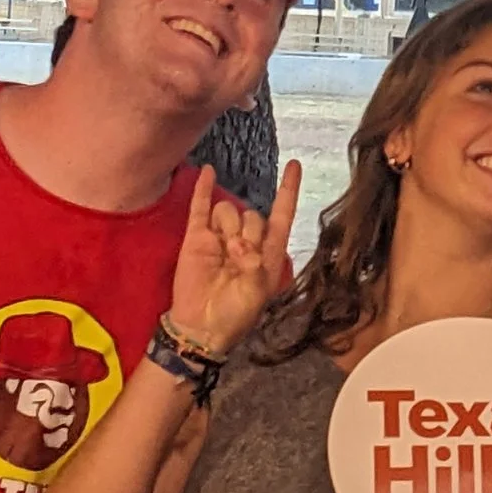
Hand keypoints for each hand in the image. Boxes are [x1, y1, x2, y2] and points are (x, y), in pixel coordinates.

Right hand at [167, 161, 299, 357]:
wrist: (200, 328)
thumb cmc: (234, 315)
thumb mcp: (256, 293)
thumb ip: (255, 266)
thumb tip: (237, 245)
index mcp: (267, 253)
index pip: (281, 215)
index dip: (288, 191)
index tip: (295, 165)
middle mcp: (246, 242)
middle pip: (252, 215)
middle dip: (248, 231)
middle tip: (236, 258)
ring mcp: (219, 238)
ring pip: (229, 210)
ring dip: (228, 225)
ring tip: (223, 250)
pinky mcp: (196, 239)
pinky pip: (201, 208)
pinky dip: (203, 189)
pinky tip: (208, 170)